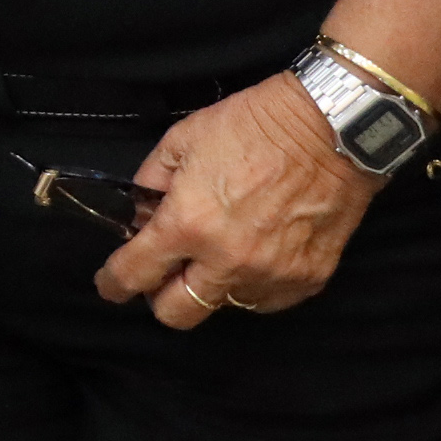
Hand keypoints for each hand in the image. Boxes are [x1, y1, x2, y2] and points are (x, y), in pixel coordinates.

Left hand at [98, 78, 382, 328]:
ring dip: (212, 286)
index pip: (136, 275)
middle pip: (177, 314)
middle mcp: (228, 261)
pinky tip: (253, 254)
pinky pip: (266, 300)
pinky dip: (251, 284)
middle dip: (161, 298)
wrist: (329, 129)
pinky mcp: (308, 280)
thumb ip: (152, 185)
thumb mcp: (181, 141)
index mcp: (188, 224)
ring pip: (224, 307)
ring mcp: (271, 275)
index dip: (113, 284)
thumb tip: (144, 218)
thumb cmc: (252, 127)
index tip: (110, 285)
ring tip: (219, 251)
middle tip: (165, 273)